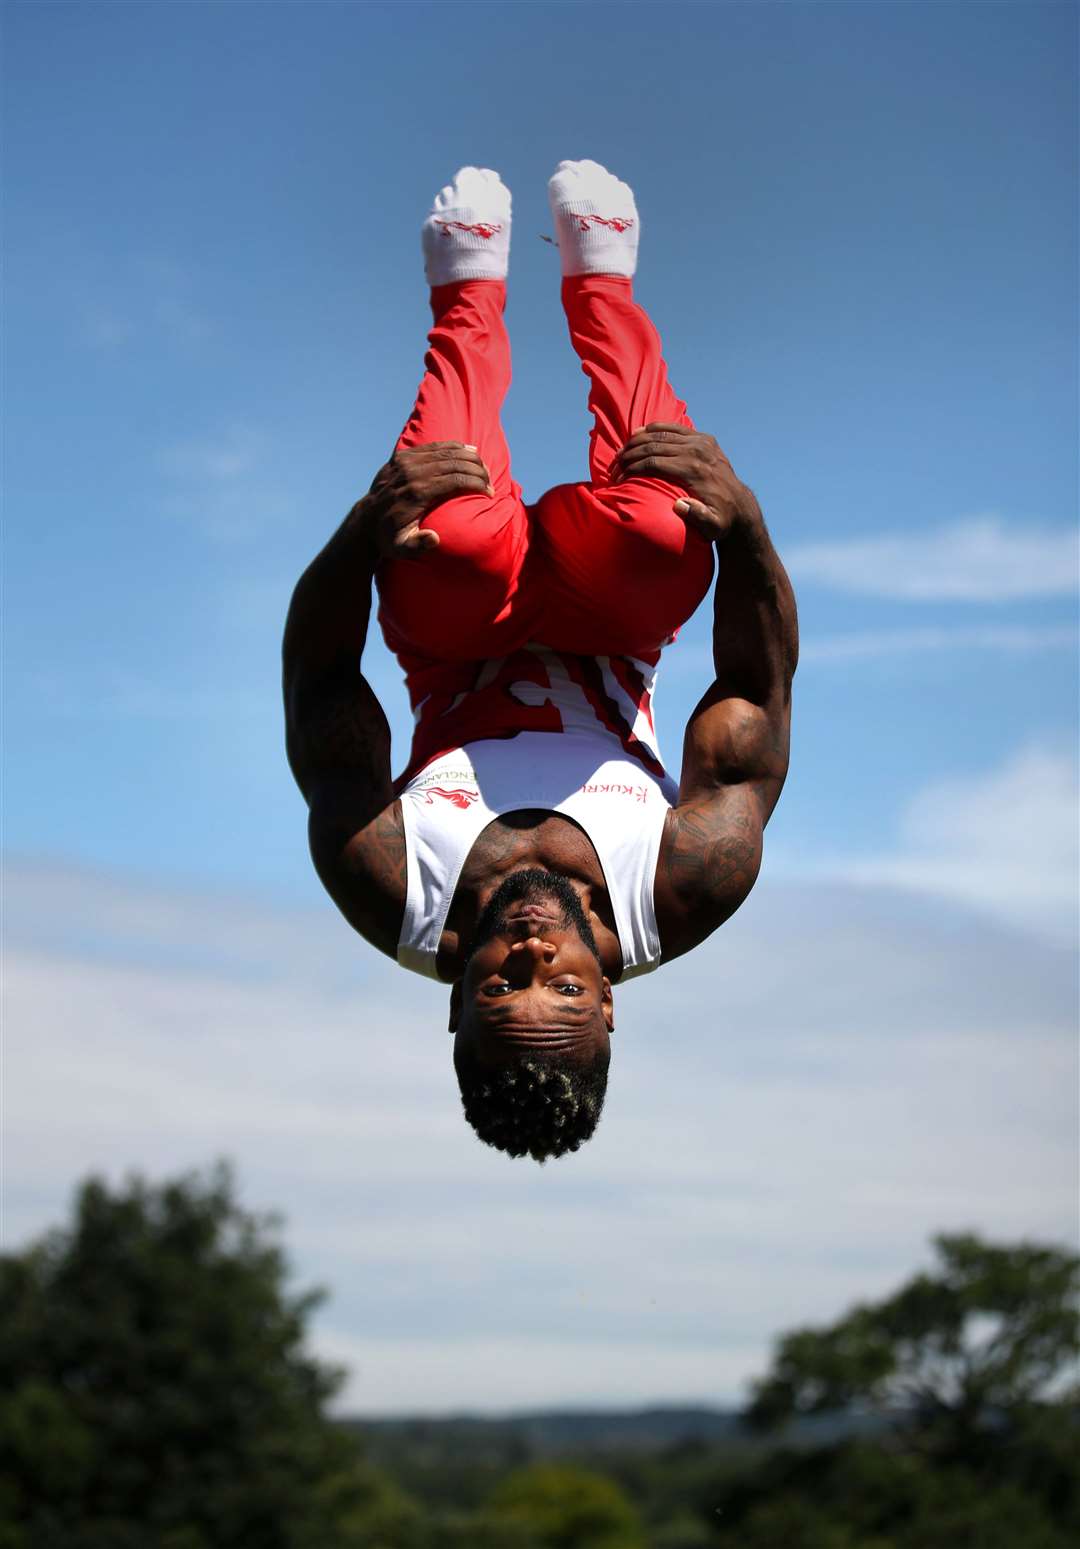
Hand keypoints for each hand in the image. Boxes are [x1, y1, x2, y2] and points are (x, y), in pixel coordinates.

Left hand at [365, 442, 493, 558]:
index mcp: (417, 493)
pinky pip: (433, 447)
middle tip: (491, 480)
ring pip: (446, 451)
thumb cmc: (388, 538)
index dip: (477, 484)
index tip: (490, 492)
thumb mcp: (401, 548)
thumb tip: (435, 537)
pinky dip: (453, 447)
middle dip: (478, 470)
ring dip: (469, 457)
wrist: (365, 521)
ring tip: (484, 467)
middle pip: (455, 463)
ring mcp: (406, 462)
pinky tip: (468, 451)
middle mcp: (412, 473)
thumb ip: (418, 545)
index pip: (456, 480)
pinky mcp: (401, 456)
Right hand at [615, 423, 760, 542]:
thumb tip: (678, 505)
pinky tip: (638, 433)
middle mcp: (697, 451)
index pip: (654, 462)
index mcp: (694, 471)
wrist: (740, 506)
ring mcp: (701, 442)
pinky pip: (674, 428)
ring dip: (636, 441)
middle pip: (653, 446)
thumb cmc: (720, 520)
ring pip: (661, 433)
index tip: (618, 479)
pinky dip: (654, 428)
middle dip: (629, 455)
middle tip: (613, 466)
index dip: (632, 469)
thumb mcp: (712, 526)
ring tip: (620, 452)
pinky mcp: (703, 438)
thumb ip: (697, 517)